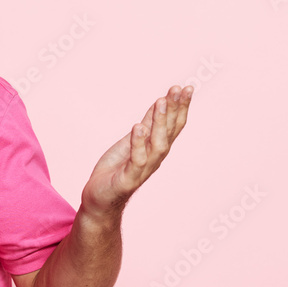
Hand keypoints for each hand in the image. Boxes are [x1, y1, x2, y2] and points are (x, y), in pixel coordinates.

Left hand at [80, 85, 191, 214]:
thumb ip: (147, 124)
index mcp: (156, 148)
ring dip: (160, 123)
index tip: (187, 88)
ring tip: (160, 102)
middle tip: (178, 89)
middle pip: (170, 132)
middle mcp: (154, 158)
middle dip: (175, 110)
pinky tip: (138, 126)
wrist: (100, 198)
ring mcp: (143, 169)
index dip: (181, 107)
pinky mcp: (128, 179)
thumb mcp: (132, 140)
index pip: (174, 125)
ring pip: (157, 145)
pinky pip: (136, 160)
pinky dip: (138, 143)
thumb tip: (161, 102)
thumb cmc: (116, 169)